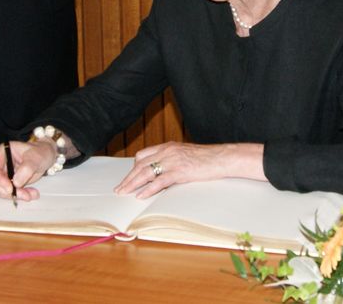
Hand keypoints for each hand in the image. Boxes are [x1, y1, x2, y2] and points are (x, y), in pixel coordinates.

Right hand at [0, 140, 56, 200]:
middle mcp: (1, 163)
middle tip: (23, 194)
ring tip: (31, 194)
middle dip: (8, 191)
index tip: (10, 188)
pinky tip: (32, 193)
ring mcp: (5, 174)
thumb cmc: (40, 152)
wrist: (46, 156)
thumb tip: (15, 182)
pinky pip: (11, 193)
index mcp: (3, 152)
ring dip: (16, 195)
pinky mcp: (10, 183)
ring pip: (2, 190)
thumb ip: (26, 169)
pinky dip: (21, 196)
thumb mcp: (36, 158)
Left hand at [114, 141, 265, 198]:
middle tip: (119, 188)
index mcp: (168, 146)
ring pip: (146, 172)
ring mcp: (173, 161)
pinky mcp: (180, 171)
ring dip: (132, 183)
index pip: (144, 155)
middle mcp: (167, 151)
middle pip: (141, 164)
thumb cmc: (207, 159)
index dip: (134, 167)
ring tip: (124, 192)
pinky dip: (148, 189)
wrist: (222, 158)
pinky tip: (141, 195)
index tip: (128, 177)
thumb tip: (163, 172)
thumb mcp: (185, 155)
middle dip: (128, 177)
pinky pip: (159, 181)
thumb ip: (172, 160)